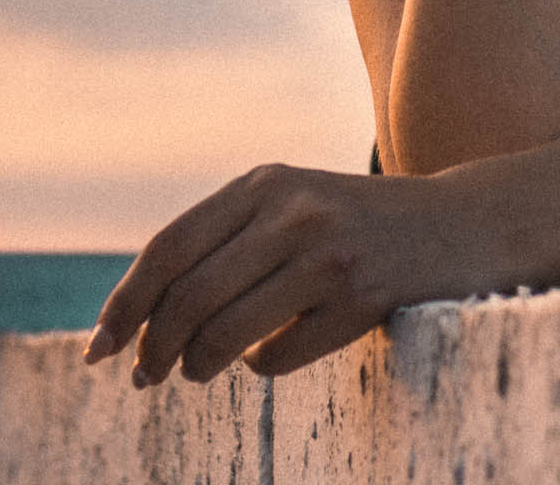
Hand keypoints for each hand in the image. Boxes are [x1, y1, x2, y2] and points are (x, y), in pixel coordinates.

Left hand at [82, 162, 472, 384]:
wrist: (460, 223)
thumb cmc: (357, 221)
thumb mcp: (293, 203)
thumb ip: (227, 237)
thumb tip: (140, 312)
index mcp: (267, 181)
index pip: (169, 248)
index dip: (125, 304)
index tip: (99, 349)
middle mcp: (292, 210)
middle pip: (188, 296)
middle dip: (153, 348)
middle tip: (145, 377)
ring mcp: (328, 252)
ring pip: (225, 333)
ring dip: (197, 366)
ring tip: (196, 371)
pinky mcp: (360, 295)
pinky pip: (278, 356)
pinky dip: (260, 367)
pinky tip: (271, 354)